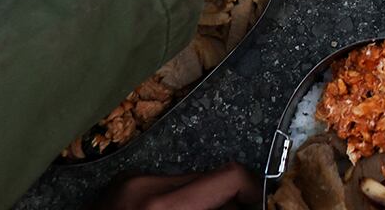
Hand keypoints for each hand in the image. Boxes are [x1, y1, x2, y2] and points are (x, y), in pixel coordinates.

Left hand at [88, 165, 256, 209]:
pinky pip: (167, 188)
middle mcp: (145, 185)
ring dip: (204, 204)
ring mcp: (131, 181)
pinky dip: (180, 204)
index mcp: (162, 208)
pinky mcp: (122, 183)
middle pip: (213, 179)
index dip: (255, 192)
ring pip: (192, 183)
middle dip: (230, 203)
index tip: (263, 205)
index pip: (229, 177)